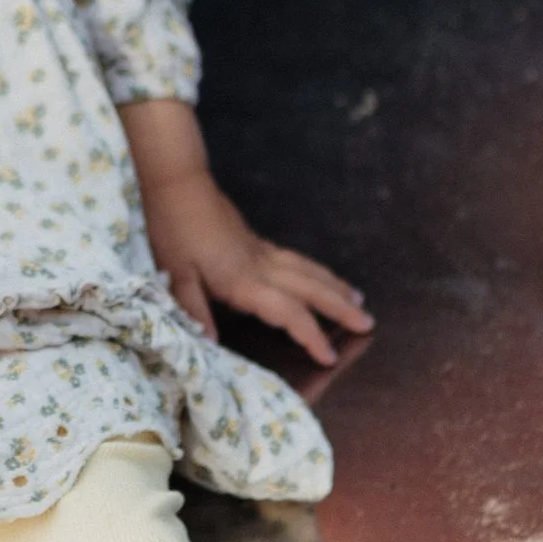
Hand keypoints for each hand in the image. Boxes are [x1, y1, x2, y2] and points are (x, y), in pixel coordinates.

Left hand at [138, 167, 372, 364]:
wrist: (178, 184)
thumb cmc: (174, 230)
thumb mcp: (176, 274)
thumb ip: (193, 309)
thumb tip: (209, 346)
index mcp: (244, 280)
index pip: (288, 312)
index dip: (311, 335)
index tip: (329, 357)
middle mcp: (261, 266)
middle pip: (311, 288)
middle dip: (341, 308)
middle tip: (368, 324)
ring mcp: (262, 252)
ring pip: (308, 270)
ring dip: (335, 286)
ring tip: (358, 299)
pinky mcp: (256, 242)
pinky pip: (297, 260)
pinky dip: (315, 271)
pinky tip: (319, 277)